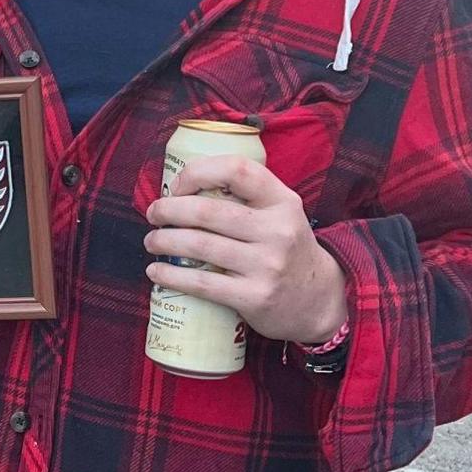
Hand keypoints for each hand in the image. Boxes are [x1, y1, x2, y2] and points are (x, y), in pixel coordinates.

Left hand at [142, 155, 347, 344]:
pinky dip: (171, 276)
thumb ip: (248, 197)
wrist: (319, 302)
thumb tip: (186, 185)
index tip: (177, 186)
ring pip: (199, 245)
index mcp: (283, 201)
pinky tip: (156, 271)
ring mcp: (267, 265)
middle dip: (169, 210)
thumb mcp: (281, 214)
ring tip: (151, 241)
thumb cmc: (288, 250)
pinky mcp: (255, 297)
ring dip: (164, 241)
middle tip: (153, 214)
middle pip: (208, 211)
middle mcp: (278, 230)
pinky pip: (202, 283)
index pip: (237, 169)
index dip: (198, 172)